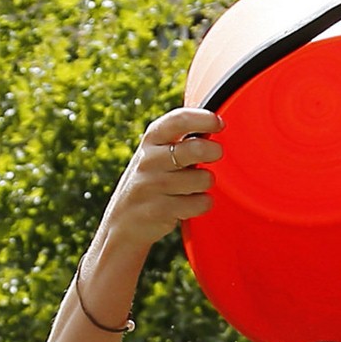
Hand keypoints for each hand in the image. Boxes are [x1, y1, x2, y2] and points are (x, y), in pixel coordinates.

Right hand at [93, 106, 223, 251]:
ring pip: (202, 178)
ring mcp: (152, 186)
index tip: (219, 124)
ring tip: (193, 186)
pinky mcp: (158, 210)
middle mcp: (149, 160)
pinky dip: (202, 204)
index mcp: (151, 140)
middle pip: (195, 148)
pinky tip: (189, 204)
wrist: (121, 223)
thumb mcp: (156, 155)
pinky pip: (200, 203)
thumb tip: (215, 126)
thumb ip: (180, 141)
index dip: (204, 119)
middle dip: (214, 151)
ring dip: (205, 183)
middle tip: (215, 154)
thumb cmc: (149, 182)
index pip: (179, 120)